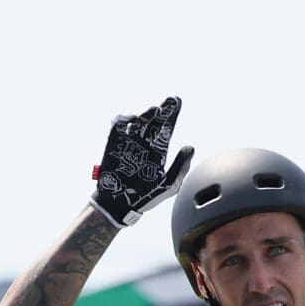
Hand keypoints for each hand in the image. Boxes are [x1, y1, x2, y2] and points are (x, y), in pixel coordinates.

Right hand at [90, 97, 192, 228]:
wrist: (119, 204)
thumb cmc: (146, 198)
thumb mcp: (169, 185)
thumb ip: (180, 167)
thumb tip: (190, 147)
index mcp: (158, 150)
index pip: (167, 127)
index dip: (172, 113)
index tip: (177, 101)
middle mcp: (144, 143)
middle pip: (154, 120)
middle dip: (162, 109)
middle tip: (169, 101)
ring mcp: (129, 142)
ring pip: (138, 120)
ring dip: (146, 114)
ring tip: (154, 111)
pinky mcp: (114, 143)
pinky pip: (118, 126)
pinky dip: (124, 119)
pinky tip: (132, 119)